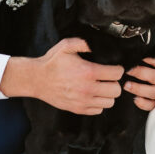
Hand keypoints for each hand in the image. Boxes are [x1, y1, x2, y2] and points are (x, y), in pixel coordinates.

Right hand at [0, 39, 122, 115]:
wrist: (37, 79)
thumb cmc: (52, 62)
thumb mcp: (67, 46)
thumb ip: (84, 43)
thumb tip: (97, 45)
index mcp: (88, 72)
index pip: (116, 74)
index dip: (117, 69)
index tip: (113, 67)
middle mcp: (87, 89)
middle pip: (116, 90)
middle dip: (114, 82)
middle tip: (107, 78)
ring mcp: (83, 101)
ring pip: (110, 102)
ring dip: (108, 94)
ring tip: (101, 86)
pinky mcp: (78, 109)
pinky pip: (99, 110)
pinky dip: (98, 103)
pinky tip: (92, 94)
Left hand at [123, 35, 154, 111]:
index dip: (147, 58)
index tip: (135, 54)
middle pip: (153, 76)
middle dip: (139, 72)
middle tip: (126, 69)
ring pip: (153, 92)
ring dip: (139, 89)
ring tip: (126, 85)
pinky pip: (152, 105)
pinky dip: (143, 103)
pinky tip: (135, 99)